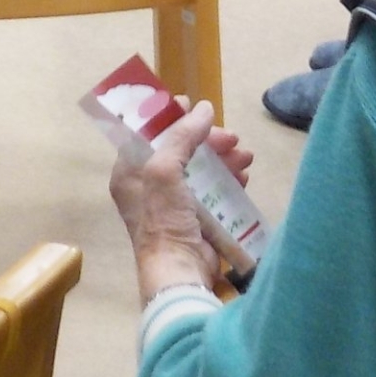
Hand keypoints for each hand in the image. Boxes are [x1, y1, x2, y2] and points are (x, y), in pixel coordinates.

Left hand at [107, 98, 252, 301]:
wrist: (181, 272)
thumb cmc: (164, 219)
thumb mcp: (165, 171)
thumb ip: (182, 137)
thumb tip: (203, 108)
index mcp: (130, 172)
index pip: (146, 133)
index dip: (168, 116)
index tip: (192, 104)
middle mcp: (148, 185)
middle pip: (180, 148)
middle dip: (208, 140)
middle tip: (231, 137)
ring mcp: (173, 203)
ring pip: (200, 167)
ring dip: (223, 158)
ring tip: (245, 158)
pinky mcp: (195, 218)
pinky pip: (212, 189)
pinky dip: (227, 180)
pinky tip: (243, 179)